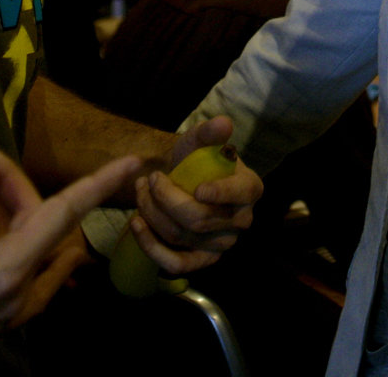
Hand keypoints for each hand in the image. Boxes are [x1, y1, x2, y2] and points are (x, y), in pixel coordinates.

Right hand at [0, 125, 137, 369]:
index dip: (96, 184)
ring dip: (14, 216)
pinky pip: (19, 276)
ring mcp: (1, 317)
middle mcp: (12, 300)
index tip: (131, 164)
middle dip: (19, 190)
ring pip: (33, 255)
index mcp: (2, 274)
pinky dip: (8, 242)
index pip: (63, 216)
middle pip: (42, 230)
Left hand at [127, 117, 262, 275]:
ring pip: (181, 235)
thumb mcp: (199, 143)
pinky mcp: (201, 261)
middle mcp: (242, 221)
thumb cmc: (196, 162)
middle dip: (166, 198)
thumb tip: (224, 123)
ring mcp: (222, 245)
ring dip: (152, 212)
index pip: (239, 194)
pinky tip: (136, 224)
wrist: (186, 185)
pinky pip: (176, 264)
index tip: (197, 189)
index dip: (219, 193)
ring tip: (139, 191)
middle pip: (199, 218)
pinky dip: (152, 247)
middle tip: (149, 179)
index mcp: (250, 188)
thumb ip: (209, 133)